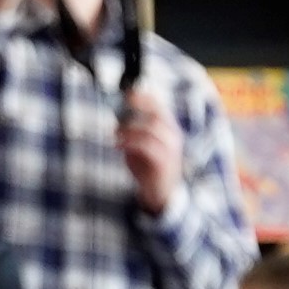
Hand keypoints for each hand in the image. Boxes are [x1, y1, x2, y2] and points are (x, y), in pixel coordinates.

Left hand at [117, 87, 180, 217]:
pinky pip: (147, 146)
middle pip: (156, 114)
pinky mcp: (163, 162)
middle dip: (137, 109)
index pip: (159, 106)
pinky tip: (118, 145)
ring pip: (152, 128)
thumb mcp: (139, 146)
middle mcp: (172, 136)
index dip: (143, 98)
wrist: (160, 194)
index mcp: (168, 129)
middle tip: (119, 112)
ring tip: (116, 133)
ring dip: (130, 128)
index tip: (127, 94)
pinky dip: (130, 142)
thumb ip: (132, 132)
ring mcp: (170, 149)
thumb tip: (117, 118)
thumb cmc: (148, 168)